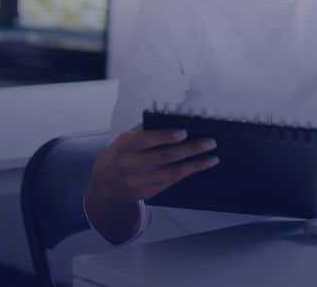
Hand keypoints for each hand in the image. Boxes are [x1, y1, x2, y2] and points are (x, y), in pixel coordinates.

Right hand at [85, 124, 217, 241]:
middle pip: (163, 157)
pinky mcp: (148, 193)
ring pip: (171, 172)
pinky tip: (200, 166)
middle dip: (189, 150)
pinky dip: (188, 173)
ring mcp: (139, 182)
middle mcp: (130, 165)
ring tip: (212, 157)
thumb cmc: (119, 155)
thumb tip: (174, 123)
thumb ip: (144, 132)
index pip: (144, 140)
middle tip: (209, 143)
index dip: (164, 136)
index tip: (184, 132)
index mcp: (123, 147)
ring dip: (195, 164)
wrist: (104, 187)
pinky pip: (171, 181)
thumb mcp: (124, 141)